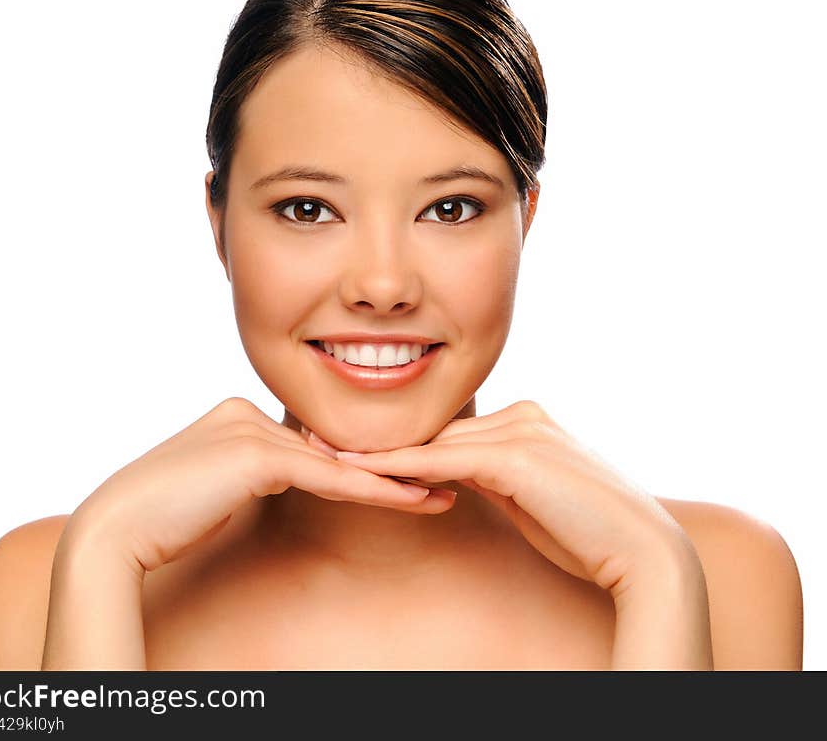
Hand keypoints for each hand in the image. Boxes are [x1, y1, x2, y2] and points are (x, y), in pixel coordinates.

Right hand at [66, 397, 455, 574]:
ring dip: (392, 480)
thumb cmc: (163, 518)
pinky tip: (410, 500)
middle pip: (331, 446)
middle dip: (384, 466)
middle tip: (438, 479)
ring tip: (440, 494)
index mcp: (239, 414)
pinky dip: (371, 490)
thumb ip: (258, 470)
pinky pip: (326, 476)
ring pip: (336, 460)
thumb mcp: (221, 486)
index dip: (358, 462)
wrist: (115, 531)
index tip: (400, 476)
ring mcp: (251, 427)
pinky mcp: (255, 453)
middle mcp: (248, 410)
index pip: (312, 442)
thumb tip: (297, 471)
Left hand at [336, 400, 694, 598]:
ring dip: (380, 452)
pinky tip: (361, 468)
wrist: (643, 551)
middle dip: (382, 440)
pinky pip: (445, 461)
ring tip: (325, 452)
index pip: (453, 431)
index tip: (358, 445)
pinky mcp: (517, 455)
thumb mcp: (532, 499)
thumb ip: (497, 478)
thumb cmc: (589, 534)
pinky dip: (400, 466)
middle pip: (438, 431)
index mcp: (528, 420)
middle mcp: (522, 415)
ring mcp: (521, 430)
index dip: (405, 442)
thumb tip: (456, 476)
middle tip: (321, 438)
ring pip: (436, 443)